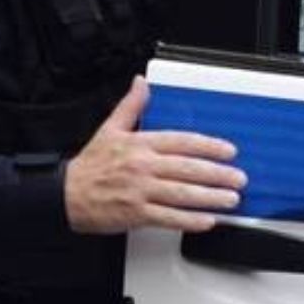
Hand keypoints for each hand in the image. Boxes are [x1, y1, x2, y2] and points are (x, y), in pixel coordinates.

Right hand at [64, 76, 247, 233]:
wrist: (66, 194)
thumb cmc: (90, 165)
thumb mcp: (109, 128)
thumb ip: (131, 106)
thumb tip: (141, 83)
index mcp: (140, 144)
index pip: (181, 142)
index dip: (208, 146)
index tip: (228, 151)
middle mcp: (142, 166)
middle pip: (187, 169)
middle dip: (217, 174)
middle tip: (238, 178)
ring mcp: (140, 191)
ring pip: (182, 194)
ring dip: (210, 197)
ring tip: (230, 199)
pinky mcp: (136, 213)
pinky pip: (168, 217)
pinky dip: (189, 220)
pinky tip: (207, 220)